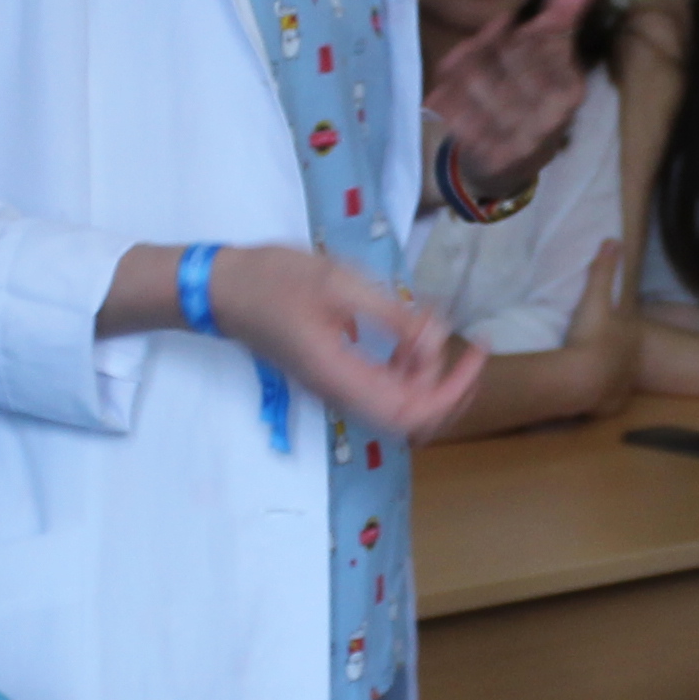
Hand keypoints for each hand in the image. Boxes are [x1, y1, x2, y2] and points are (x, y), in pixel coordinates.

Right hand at [210, 245, 483, 436]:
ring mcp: (337, 389)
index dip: (451, 393)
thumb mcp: (339, 283)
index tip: (475, 356)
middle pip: (412, 420)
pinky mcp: (335, 378)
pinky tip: (410, 335)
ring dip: (429, 377)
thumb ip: (392, 316)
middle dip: (449, 389)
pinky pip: (383, 389)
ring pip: (400, 406)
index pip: (410, 413)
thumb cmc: (274, 280)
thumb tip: (436, 338)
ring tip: (433, 329)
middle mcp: (341, 394)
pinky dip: (408, 369)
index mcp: (340, 377)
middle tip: (468, 348)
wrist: (223, 290)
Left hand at [421, 0, 603, 204]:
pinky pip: (462, 118)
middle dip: (482, 52)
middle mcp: (553, 115)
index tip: (500, 28)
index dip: (507, 32)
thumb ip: (565, 12)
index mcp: (569, 87)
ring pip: (480, 84)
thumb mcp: (546, 56)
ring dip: (460, 76)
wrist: (498, 170)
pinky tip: (443, 100)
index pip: (537, 42)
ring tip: (452, 77)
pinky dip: (448, 103)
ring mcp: (526, 140)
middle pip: (505, 58)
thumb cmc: (524, 99)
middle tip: (469, 56)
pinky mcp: (496, 160)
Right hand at [552, 241, 637, 420]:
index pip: (628, 326)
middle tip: (601, 349)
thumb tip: (614, 240)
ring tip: (595, 373)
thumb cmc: (591, 335)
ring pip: (620, 378)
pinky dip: (602, 397)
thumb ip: (603, 270)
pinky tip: (593, 396)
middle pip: (626, 354)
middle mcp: (632, 362)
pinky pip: (608, 400)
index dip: (619, 323)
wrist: (583, 378)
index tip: (608, 324)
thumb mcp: (595, 298)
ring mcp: (623, 385)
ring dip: (610, 375)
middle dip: (617, 352)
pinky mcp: (611, 406)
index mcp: (630, 336)